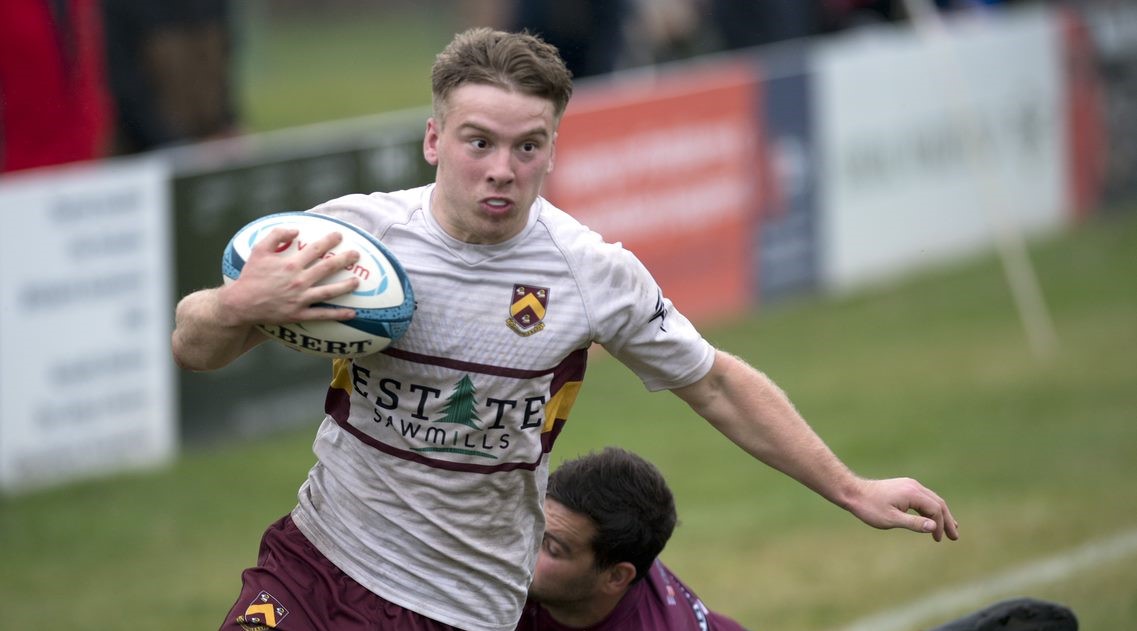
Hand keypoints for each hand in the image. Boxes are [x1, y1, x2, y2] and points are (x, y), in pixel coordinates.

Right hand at [219, 227, 360, 325]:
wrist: (241, 304)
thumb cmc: (250, 276)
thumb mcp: (259, 250)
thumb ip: (276, 235)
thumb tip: (296, 230)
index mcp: (291, 264)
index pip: (316, 249)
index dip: (329, 241)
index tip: (340, 235)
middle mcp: (299, 281)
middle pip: (327, 268)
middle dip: (345, 259)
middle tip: (356, 255)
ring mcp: (300, 298)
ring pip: (329, 291)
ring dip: (346, 286)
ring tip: (357, 281)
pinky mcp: (299, 314)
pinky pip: (322, 315)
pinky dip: (338, 314)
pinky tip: (352, 313)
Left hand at [849, 477, 959, 541]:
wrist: (853, 492)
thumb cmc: (869, 508)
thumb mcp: (891, 520)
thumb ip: (913, 523)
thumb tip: (933, 527)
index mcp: (912, 493)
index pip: (935, 510)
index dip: (939, 525)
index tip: (937, 539)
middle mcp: (914, 486)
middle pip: (938, 503)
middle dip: (947, 520)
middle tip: (955, 537)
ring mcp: (909, 485)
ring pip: (932, 500)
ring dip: (941, 515)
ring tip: (949, 529)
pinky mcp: (905, 487)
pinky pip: (924, 498)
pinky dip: (930, 509)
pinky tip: (931, 518)